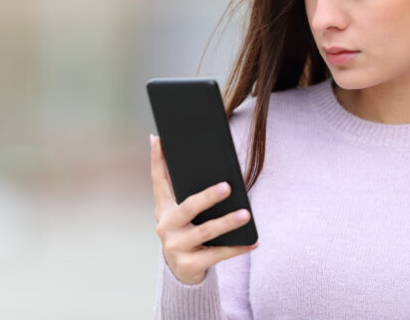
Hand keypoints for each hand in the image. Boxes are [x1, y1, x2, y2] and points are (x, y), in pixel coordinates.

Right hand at [149, 133, 258, 284]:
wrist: (182, 271)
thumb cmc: (188, 232)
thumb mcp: (182, 213)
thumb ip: (186, 191)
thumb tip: (203, 164)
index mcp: (163, 209)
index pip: (158, 181)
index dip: (156, 159)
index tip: (159, 139)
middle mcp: (165, 227)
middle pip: (188, 208)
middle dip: (208, 196)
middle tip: (228, 187)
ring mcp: (175, 247)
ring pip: (206, 231)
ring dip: (228, 222)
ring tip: (246, 214)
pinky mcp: (189, 265)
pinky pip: (218, 254)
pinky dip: (237, 247)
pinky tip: (253, 241)